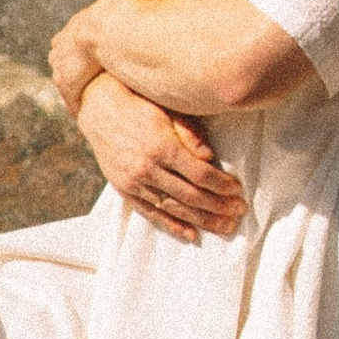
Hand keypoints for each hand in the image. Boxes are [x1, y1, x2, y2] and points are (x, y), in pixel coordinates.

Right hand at [69, 70, 243, 241]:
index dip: (222, 185)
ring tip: (224, 228)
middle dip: (218, 207)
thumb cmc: (141, 104)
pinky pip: (151, 213)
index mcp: (162, 146)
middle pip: (190, 195)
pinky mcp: (125, 190)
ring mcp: (134, 182)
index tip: (238, 191)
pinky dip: (173, 225)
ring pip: (174, 208)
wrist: (99, 107)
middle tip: (238, 212)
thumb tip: (209, 157)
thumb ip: (190, 133)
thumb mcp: (169, 109)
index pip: (200, 174)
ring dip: (202, 221)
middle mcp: (147, 168)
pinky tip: (192, 234)